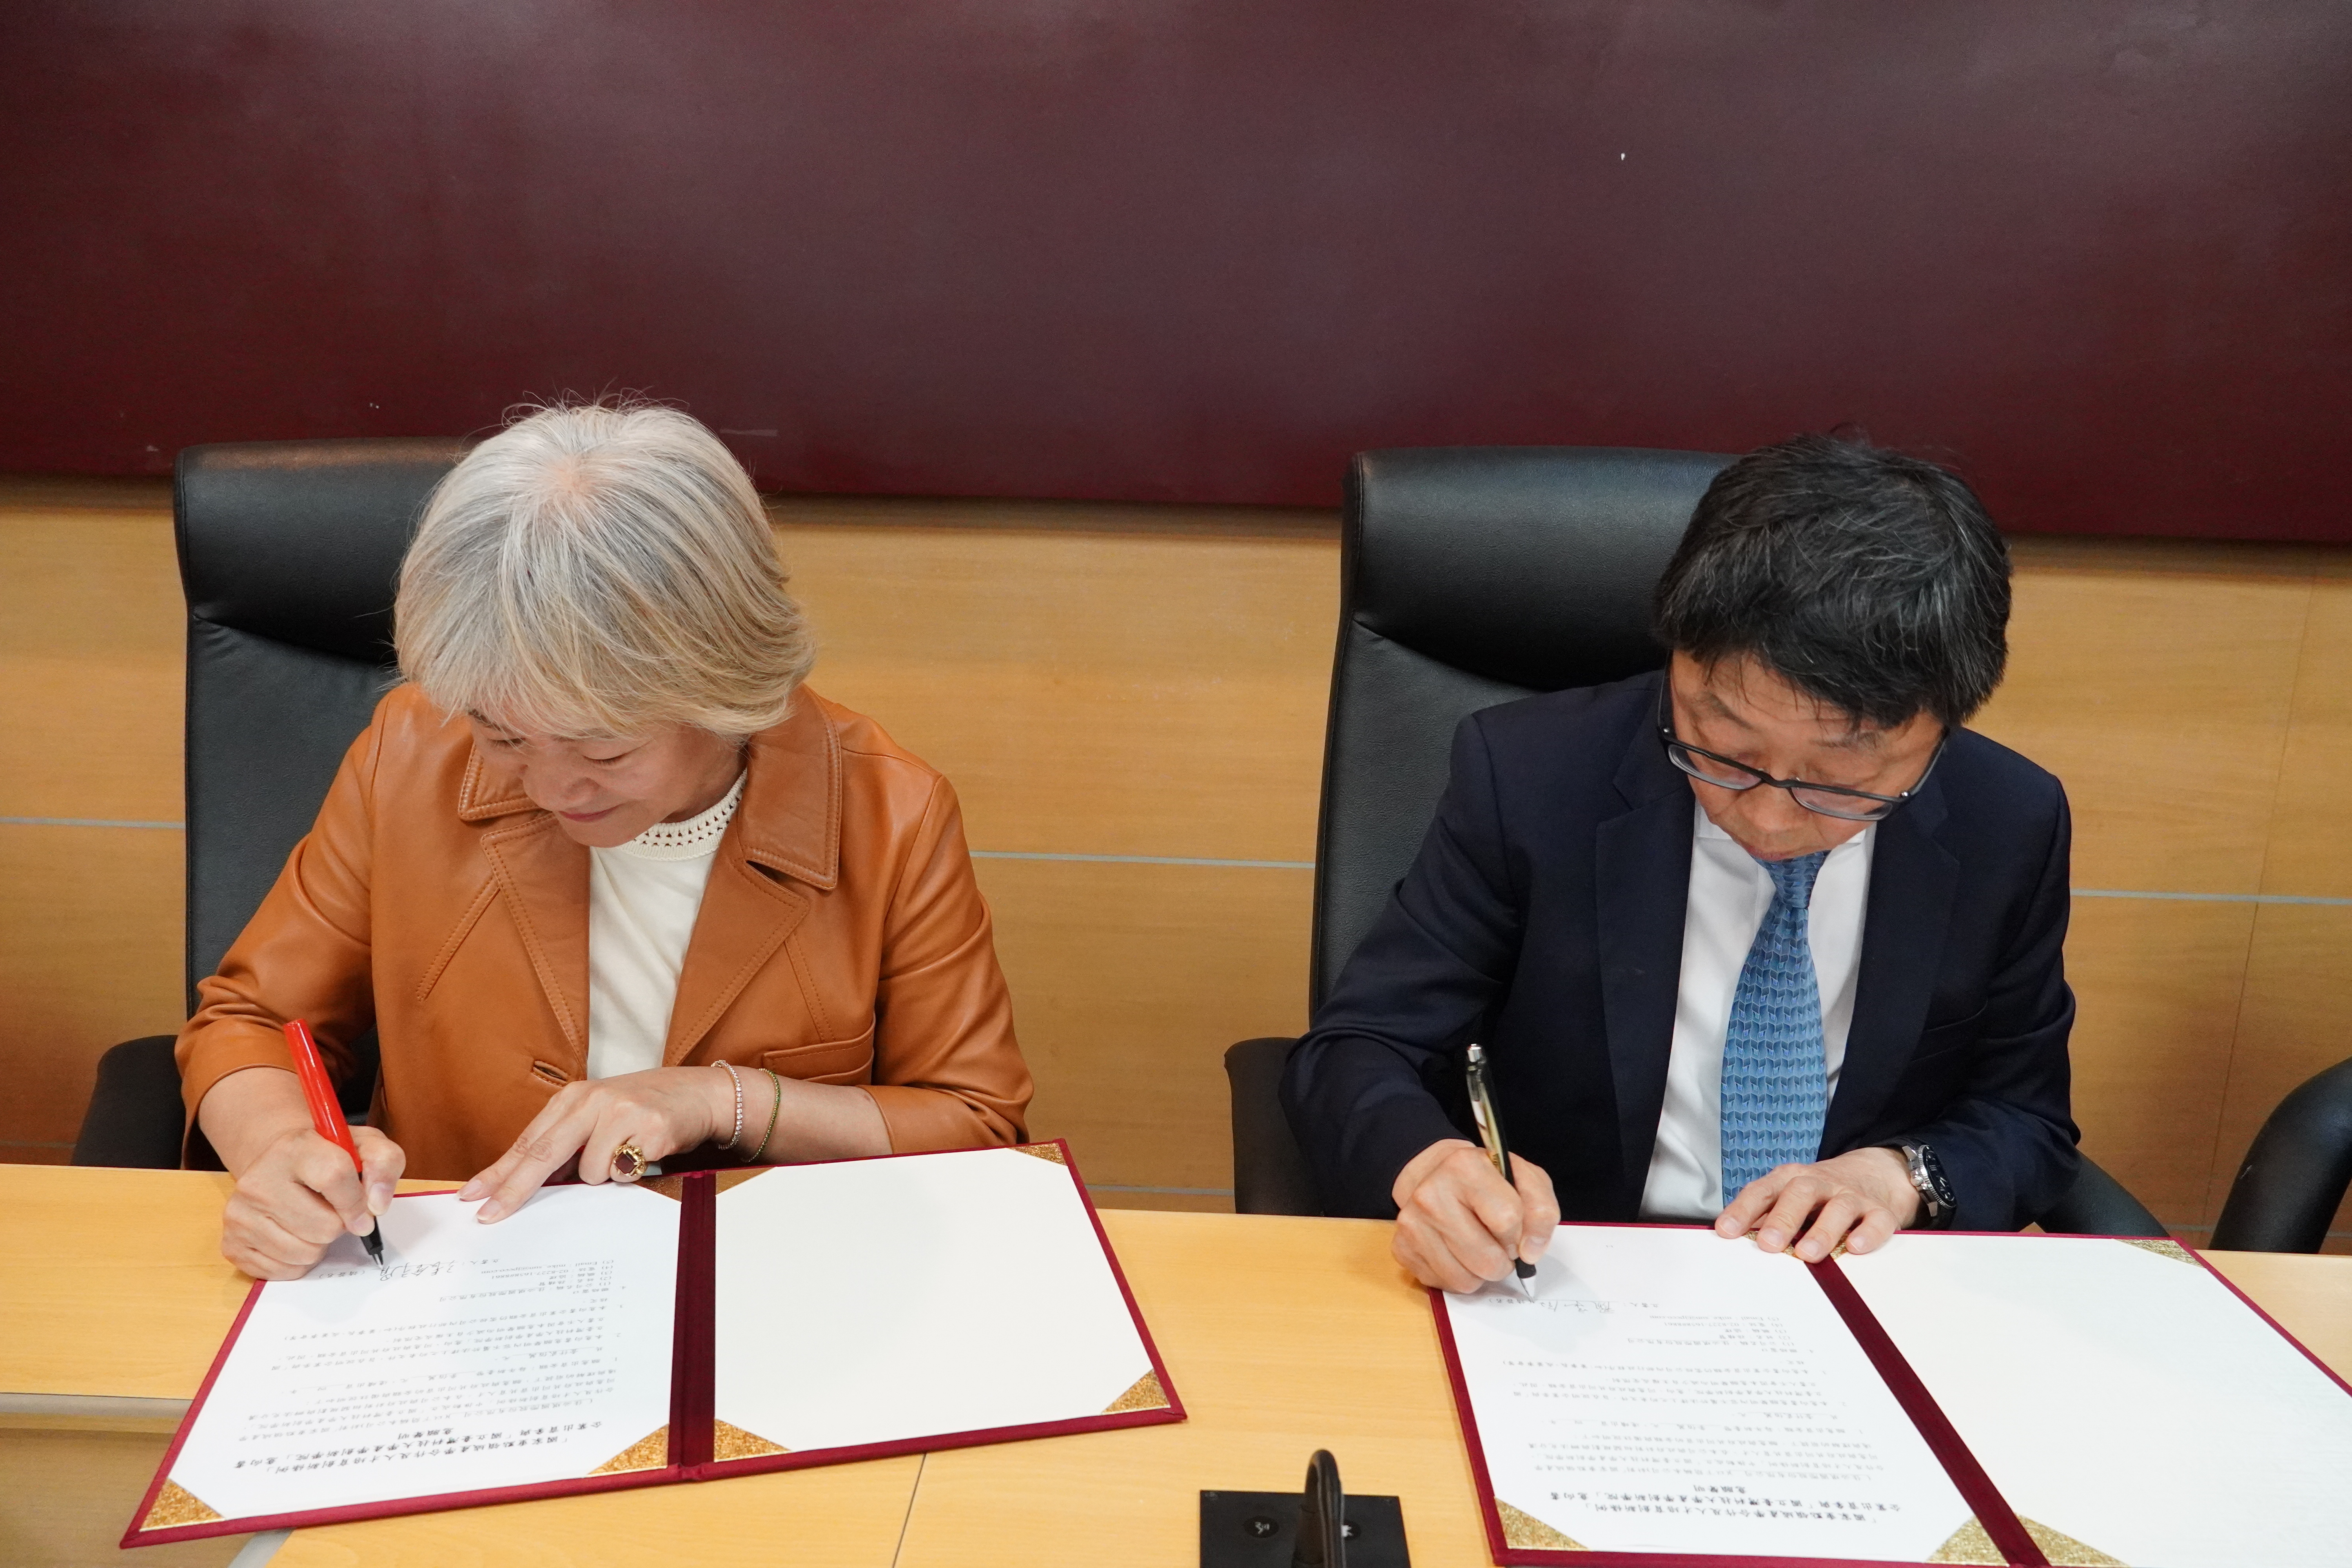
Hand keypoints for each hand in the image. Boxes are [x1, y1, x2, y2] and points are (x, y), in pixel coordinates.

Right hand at [221, 1123, 403, 1279]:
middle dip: (339, 1225)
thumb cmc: (328, 1158)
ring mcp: (239, 1214)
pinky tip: (295, 1236)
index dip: (358, 1202)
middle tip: (330, 1210)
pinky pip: (284, 1270)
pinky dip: (299, 1261)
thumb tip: (377, 1205)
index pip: (335, 1176)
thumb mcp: (365, 1146)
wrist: (282, 1166)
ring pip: (305, 1252)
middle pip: (323, 1226)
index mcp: (293, 1147)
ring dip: (320, 1244)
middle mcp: (258, 1180)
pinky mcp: (232, 1243)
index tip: (366, 1213)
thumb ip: (383, 1164)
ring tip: (313, 1221)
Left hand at [460, 1066, 733, 1220]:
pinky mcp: (651, 1129)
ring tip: (624, 1157)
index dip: (499, 1172)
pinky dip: (631, 1173)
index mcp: (574, 1097)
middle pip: (543, 1153)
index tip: (473, 1197)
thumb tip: (526, 1184)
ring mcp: (622, 1113)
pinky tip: (644, 1153)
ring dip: (603, 1175)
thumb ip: (565, 1143)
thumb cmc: (642, 1109)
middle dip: (515, 1190)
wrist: (699, 1093)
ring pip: (589, 1171)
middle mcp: (594, 1100)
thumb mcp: (597, 1116)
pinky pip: (624, 1173)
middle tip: (491, 1216)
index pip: (528, 1141)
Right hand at [1390, 1138, 1559, 1292]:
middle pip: (1487, 1259)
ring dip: (1481, 1272)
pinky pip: (1445, 1285)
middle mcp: (1430, 1193)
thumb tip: (1530, 1253)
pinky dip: (1459, 1276)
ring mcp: (1412, 1223)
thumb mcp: (1524, 1178)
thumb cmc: (1486, 1180)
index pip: (1508, 1220)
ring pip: (1466, 1280)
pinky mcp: (1402, 1248)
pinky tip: (1457, 1253)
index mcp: (1464, 1166)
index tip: (1516, 1228)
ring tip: (1479, 1247)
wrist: (1436, 1175)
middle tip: (1498, 1243)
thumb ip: (1541, 1210)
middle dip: (1503, 1260)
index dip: (1520, 1232)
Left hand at [1714, 1147, 1919, 1260]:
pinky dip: (1867, 1234)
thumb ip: (1763, 1215)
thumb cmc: (1820, 1193)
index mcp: (1790, 1179)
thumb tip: (1731, 1239)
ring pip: (1837, 1208)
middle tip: (1768, 1244)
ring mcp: (1850, 1196)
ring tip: (1807, 1254)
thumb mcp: (1788, 1196)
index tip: (1726, 1231)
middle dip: (1782, 1219)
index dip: (1743, 1209)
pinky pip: (1876, 1221)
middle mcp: (1820, 1183)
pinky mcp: (1879, 1211)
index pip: (1763, 1190)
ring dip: (1821, 1231)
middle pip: (1799, 1193)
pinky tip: (1856, 1247)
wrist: (1873, 1173)